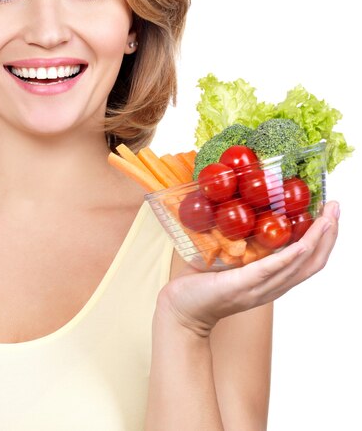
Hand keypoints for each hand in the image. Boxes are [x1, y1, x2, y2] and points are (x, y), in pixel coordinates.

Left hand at [157, 201, 339, 335]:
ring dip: (316, 240)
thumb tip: (234, 211)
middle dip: (328, 234)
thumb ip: (236, 242)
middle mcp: (271, 286)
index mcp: (270, 280)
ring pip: (299, 265)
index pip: (307, 261)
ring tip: (327, 218)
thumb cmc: (199, 285)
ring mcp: (259, 288)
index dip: (322, 239)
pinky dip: (289, 258)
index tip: (329, 214)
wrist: (180, 309)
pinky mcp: (243, 285)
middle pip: (312, 262)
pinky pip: (271, 270)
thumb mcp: (225, 259)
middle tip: (336, 208)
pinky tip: (301, 244)